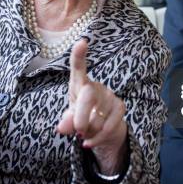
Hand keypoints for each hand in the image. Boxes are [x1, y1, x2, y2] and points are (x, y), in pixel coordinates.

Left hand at [57, 39, 127, 174]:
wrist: (100, 129)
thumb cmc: (80, 117)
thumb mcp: (69, 119)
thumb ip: (66, 122)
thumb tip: (62, 128)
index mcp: (79, 84)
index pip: (78, 67)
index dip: (79, 55)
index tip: (82, 42)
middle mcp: (95, 86)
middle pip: (88, 96)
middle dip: (81, 117)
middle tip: (78, 131)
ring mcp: (109, 95)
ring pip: (97, 117)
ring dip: (89, 132)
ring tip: (86, 132)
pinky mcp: (120, 106)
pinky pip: (108, 126)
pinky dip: (97, 138)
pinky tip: (90, 141)